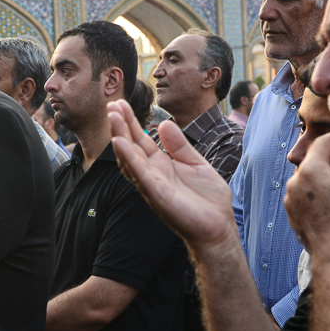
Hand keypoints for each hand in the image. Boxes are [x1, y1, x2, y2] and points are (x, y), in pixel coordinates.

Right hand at [108, 99, 236, 251]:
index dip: (130, 122)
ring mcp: (152, 185)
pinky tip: (120, 143)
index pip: (140, 139)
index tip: (120, 104)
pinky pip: (140, 175)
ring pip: (130, 159)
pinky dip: (129, 159)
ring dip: (120, 138)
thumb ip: (179, 145)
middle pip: (131, 146)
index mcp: (161, 165)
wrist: (218, 226)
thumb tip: (164, 123)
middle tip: (111, 104)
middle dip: (120, 126)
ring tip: (113, 117)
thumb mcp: (195, 162)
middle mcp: (152, 174)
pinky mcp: (157, 196)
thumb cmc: (208, 199)